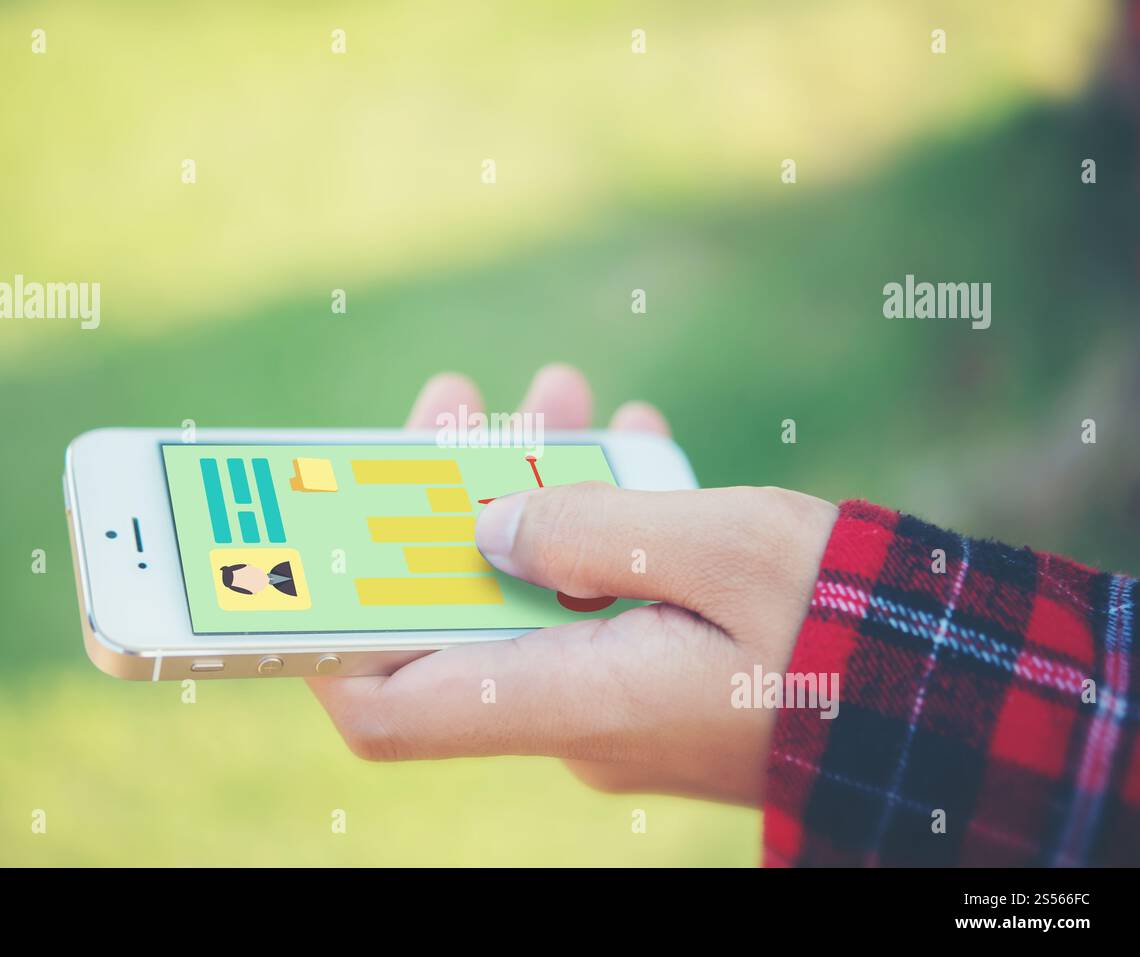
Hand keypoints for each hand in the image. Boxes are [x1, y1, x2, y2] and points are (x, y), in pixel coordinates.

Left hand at [306, 365, 836, 804]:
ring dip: (530, 491)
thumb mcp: (723, 548)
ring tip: (561, 392)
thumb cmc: (847, 626)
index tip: (313, 539)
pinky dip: (592, 525)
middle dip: (443, 500)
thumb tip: (484, 526)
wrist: (950, 702)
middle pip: (455, 613)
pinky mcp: (648, 679)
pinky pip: (590, 599)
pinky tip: (627, 444)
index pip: (389, 709)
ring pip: (528, 592)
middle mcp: (570, 713)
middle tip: (462, 400)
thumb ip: (591, 530)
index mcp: (573, 700)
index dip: (321, 637)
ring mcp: (609, 698)